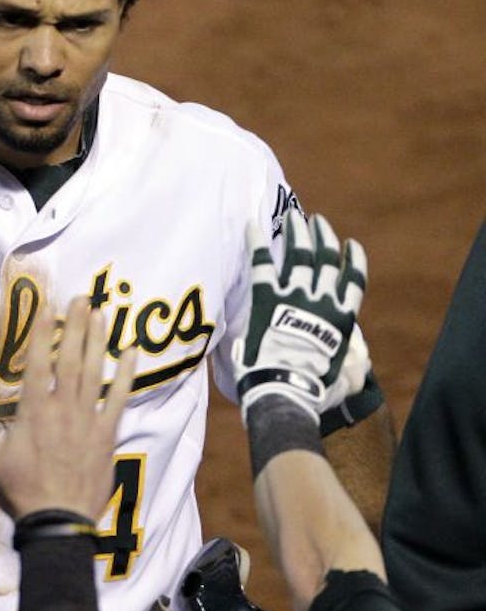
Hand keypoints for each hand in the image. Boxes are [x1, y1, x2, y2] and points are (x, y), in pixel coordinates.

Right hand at [0, 297, 135, 520]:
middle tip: (82, 297)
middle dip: (76, 325)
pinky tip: (132, 352)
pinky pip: (119, 398)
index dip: (42, 331)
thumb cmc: (20, 491)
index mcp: (32, 411)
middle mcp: (62, 408)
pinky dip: (126, 374)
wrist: (58, 523)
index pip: (36, 361)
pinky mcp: (107, 434)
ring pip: (94, 371)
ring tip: (102, 312)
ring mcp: (88, 419)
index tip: (47, 306)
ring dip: (98, 339)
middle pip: (70, 357)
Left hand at [232, 213, 368, 422]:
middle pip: (325, 260)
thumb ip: (350, 364)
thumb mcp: (343, 380)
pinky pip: (261, 264)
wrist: (286, 391)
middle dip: (322, 237)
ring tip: (295, 217)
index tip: (350, 245)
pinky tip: (252, 226)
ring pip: (298, 255)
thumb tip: (357, 358)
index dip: (352, 261)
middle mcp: (321, 301)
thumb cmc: (314, 393)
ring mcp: (293, 297)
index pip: (353, 281)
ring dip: (297, 233)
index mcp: (342, 318)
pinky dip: (257, 243)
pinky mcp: (265, 298)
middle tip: (316, 221)